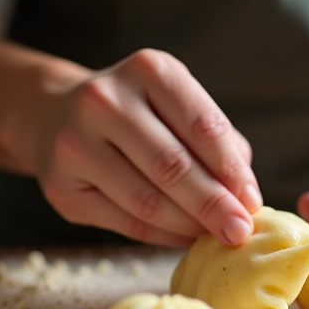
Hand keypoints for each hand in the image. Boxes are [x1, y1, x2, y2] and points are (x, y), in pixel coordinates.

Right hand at [35, 49, 261, 246]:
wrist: (56, 116)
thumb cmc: (139, 115)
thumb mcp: (179, 106)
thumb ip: (218, 143)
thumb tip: (245, 196)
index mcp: (148, 70)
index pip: (203, 126)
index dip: (232, 170)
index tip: (252, 202)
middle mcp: (105, 100)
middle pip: (172, 166)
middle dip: (214, 205)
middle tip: (240, 231)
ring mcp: (75, 144)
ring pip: (147, 201)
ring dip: (189, 226)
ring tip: (215, 237)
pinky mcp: (61, 188)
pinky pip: (125, 223)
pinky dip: (163, 237)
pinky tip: (184, 238)